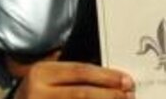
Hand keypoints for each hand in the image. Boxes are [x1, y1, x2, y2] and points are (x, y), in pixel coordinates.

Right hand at [14, 62, 133, 98]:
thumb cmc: (40, 91)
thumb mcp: (51, 77)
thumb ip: (76, 76)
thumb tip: (113, 80)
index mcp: (42, 73)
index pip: (80, 71)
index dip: (107, 76)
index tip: (126, 80)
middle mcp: (37, 92)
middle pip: (82, 93)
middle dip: (109, 94)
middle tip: (128, 94)